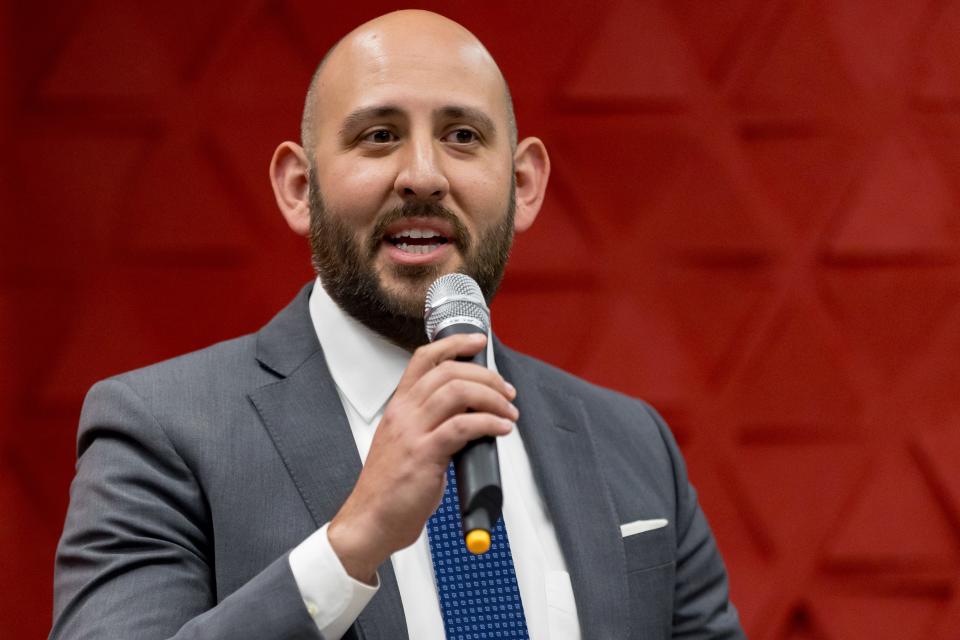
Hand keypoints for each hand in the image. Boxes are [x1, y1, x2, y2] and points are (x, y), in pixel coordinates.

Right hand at [327, 333, 517, 582]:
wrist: (370, 521)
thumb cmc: (389, 488)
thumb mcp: (405, 443)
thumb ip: (430, 425)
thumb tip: (469, 415)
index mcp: (399, 407)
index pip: (424, 359)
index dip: (454, 344)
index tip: (478, 342)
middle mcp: (404, 413)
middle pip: (449, 372)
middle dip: (486, 377)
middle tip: (506, 392)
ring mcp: (412, 433)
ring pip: (458, 392)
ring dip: (492, 398)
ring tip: (508, 412)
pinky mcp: (423, 455)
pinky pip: (462, 426)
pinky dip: (488, 422)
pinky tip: (501, 429)